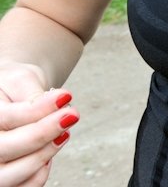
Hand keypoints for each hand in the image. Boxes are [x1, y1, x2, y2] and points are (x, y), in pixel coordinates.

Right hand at [0, 65, 77, 185]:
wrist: (9, 100)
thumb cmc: (14, 89)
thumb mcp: (21, 81)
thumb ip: (34, 95)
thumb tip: (61, 102)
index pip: (5, 118)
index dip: (37, 110)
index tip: (66, 96)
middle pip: (4, 148)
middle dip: (42, 133)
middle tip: (72, 115)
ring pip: (13, 174)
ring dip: (44, 153)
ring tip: (63, 133)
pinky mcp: (6, 180)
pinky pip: (26, 185)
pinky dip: (42, 171)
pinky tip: (50, 148)